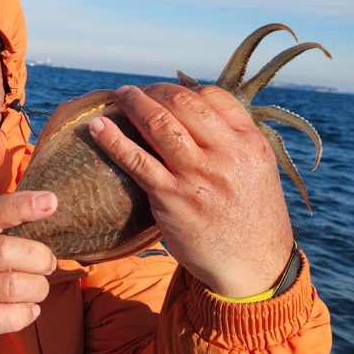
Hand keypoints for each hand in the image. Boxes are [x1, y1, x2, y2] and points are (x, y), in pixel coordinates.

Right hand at [0, 191, 58, 345]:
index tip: (51, 201)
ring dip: (36, 289)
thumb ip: (10, 230)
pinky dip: (24, 314)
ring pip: (8, 287)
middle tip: (48, 264)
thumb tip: (52, 214)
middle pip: (2, 251)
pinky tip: (30, 310)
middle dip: (38, 258)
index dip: (22, 205)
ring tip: (37, 289)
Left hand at [88, 84, 293, 297]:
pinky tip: (97, 127)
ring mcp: (197, 175)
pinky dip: (113, 140)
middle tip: (136, 91)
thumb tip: (196, 114)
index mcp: (249, 143)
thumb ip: (232, 141)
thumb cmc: (250, 216)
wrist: (253, 265)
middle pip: (183, 103)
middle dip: (154, 90)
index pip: (214, 97)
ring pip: (158, 124)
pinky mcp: (171, 198)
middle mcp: (226, 153)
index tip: (165, 92)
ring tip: (118, 96)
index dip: (184, 89)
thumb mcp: (257, 170)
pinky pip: (136, 161)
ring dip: (133, 104)